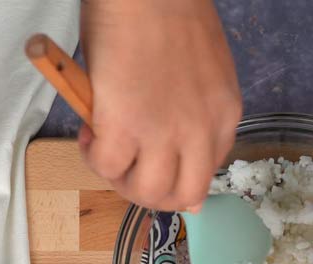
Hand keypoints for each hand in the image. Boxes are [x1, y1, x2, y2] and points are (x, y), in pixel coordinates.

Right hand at [78, 0, 241, 211]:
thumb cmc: (169, 10)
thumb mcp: (203, 68)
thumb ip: (195, 104)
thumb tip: (168, 133)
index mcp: (223, 115)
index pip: (207, 171)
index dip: (176, 173)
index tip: (154, 157)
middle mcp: (200, 132)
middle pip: (183, 196)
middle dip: (151, 192)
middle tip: (127, 169)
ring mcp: (164, 134)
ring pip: (146, 192)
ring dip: (121, 179)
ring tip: (105, 150)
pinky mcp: (124, 128)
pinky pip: (107, 165)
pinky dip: (93, 156)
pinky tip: (89, 132)